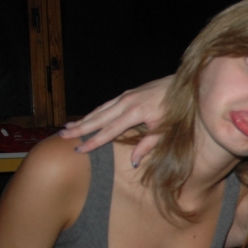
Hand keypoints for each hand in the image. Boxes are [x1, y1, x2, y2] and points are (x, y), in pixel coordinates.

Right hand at [58, 75, 172, 165]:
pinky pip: (107, 104)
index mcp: (136, 112)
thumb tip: (133, 161)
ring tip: (68, 128)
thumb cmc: (178, 110)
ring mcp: (126, 95)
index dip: (94, 141)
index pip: (110, 130)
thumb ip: (148, 145)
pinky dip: (95, 112)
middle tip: (62, 136)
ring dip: (84, 119)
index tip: (79, 150)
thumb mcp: (166, 130)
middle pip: (99, 117)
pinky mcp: (128, 93)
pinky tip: (87, 118)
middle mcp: (127, 101)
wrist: (185, 85)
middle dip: (80, 128)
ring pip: (100, 109)